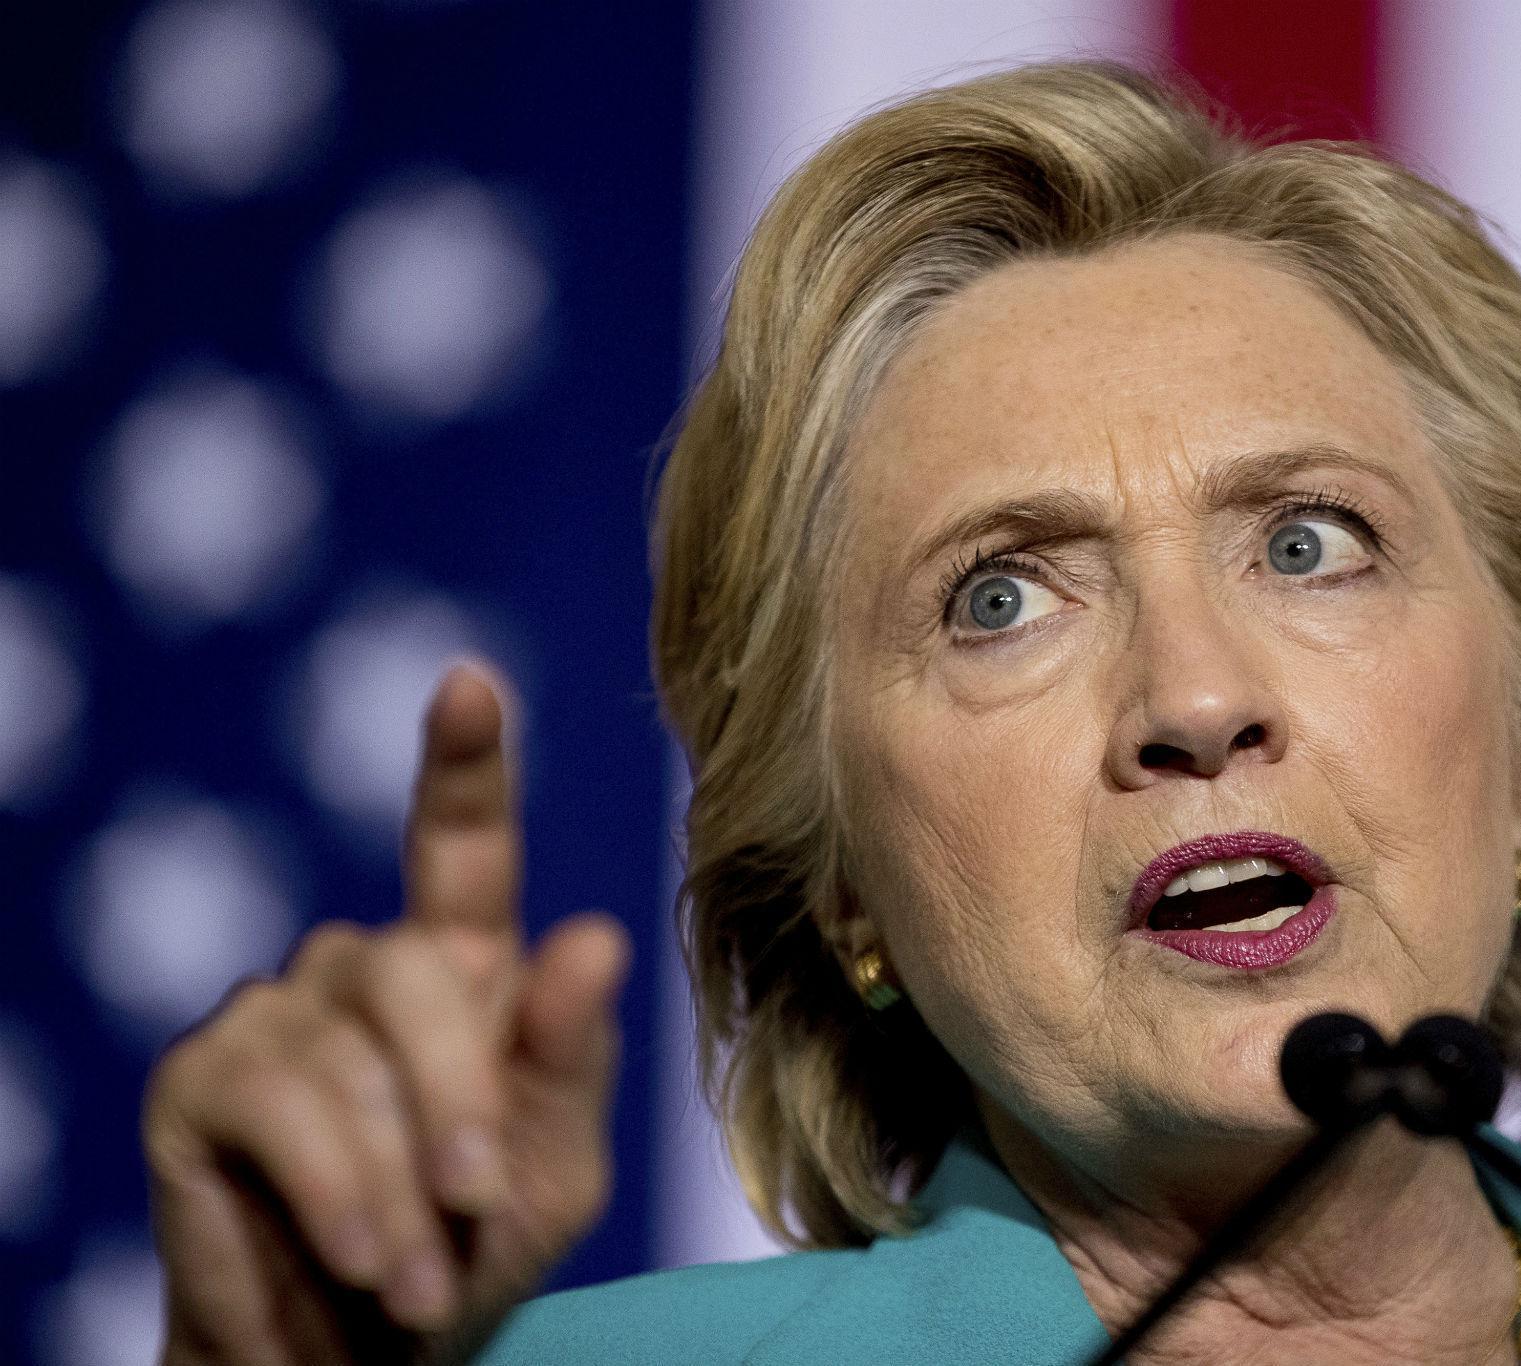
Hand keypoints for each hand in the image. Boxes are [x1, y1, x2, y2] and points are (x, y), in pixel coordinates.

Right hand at [143, 663, 630, 1363]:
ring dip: (392, 1185)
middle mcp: (365, 966)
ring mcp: (274, 1013)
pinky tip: (347, 1263)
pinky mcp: (200, 1081)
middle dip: (459, 1101)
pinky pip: (273, 1110)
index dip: (465, 763)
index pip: (463, 845)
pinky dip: (327, 1196)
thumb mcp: (553, 1168)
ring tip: (418, 1281)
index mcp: (463, 966)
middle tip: (476, 1207)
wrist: (363, 1357)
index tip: (469, 682)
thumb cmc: (468, 1249)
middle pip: (417, 972)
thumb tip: (594, 937)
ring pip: (345, 1058)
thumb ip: (570, 1059)